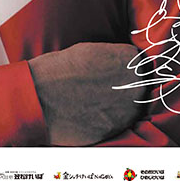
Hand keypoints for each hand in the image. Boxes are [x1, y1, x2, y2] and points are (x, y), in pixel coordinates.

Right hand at [28, 42, 147, 144]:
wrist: (40, 97)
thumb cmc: (59, 68)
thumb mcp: (89, 51)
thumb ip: (112, 57)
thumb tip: (119, 63)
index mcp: (129, 58)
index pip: (138, 62)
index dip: (124, 66)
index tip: (113, 70)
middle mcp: (135, 84)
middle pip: (139, 84)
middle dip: (125, 85)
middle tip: (103, 85)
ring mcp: (128, 109)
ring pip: (131, 105)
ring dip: (118, 103)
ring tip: (95, 99)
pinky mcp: (117, 129)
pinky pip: (119, 122)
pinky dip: (108, 118)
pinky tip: (91, 112)